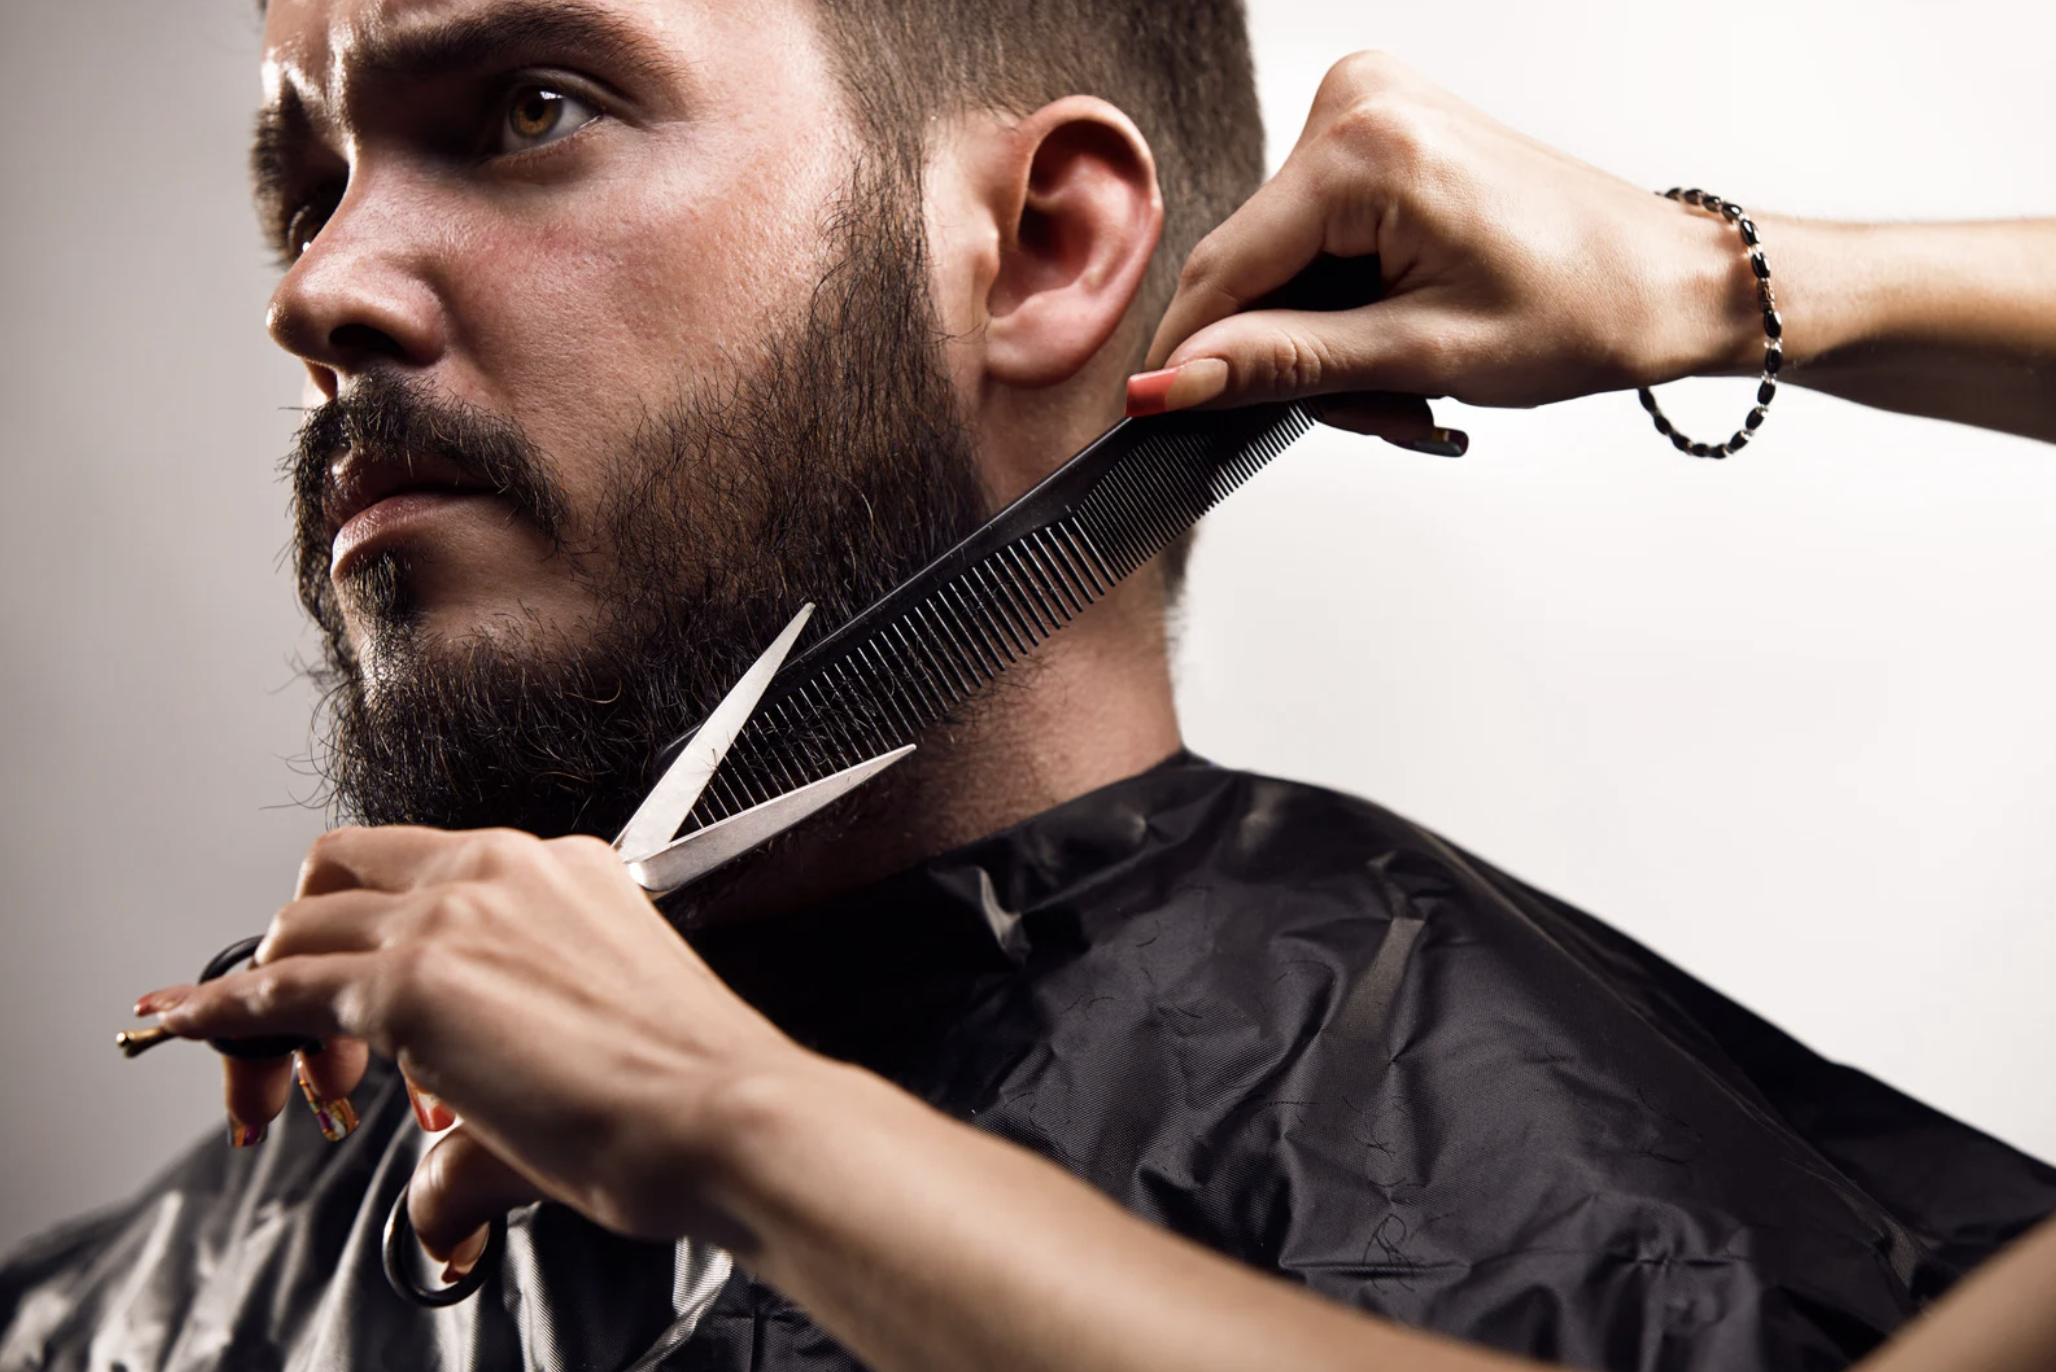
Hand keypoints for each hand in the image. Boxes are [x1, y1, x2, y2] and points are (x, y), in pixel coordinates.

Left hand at [134, 826, 815, 1268]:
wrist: (723, 1114)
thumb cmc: (688, 1095)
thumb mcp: (589, 1060)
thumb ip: (491, 1115)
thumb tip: (438, 1197)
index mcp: (555, 870)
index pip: (416, 878)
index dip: (367, 944)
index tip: (342, 998)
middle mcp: (499, 867)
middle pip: (340, 883)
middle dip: (308, 962)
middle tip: (328, 1059)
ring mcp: (451, 915)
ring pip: (299, 930)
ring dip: (274, 1004)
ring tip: (307, 1089)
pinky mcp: (411, 980)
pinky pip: (272, 990)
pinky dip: (219, 1014)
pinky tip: (188, 1032)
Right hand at [1132, 53, 1760, 441]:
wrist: (1664, 278)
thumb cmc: (1583, 307)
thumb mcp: (1420, 354)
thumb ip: (1282, 364)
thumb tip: (1170, 383)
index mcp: (1365, 149)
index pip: (1225, 268)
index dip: (1186, 357)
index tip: (1154, 424)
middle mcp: (1356, 105)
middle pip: (1253, 269)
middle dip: (1292, 358)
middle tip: (1381, 414)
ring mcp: (1367, 110)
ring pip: (1282, 263)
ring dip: (1324, 341)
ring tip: (1408, 383)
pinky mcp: (1379, 132)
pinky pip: (1315, 238)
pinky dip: (1345, 303)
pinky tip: (1402, 334)